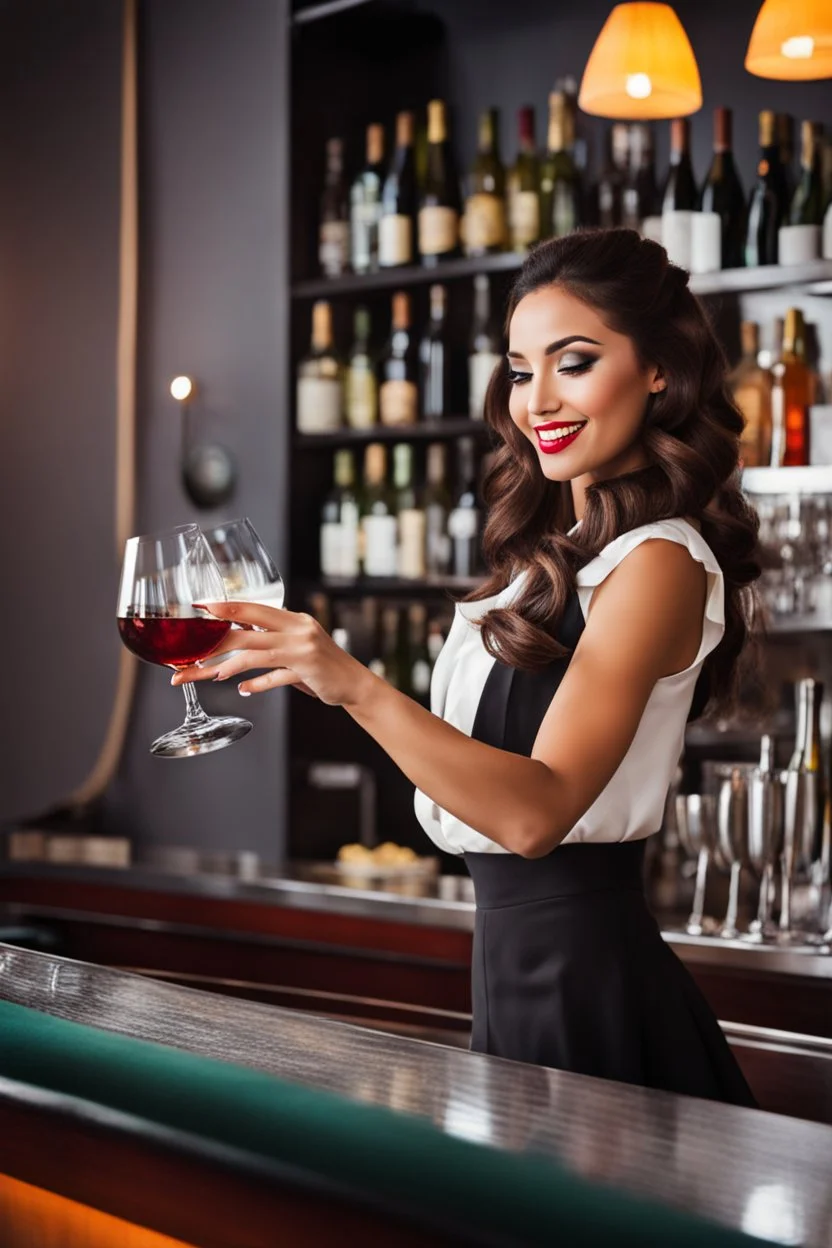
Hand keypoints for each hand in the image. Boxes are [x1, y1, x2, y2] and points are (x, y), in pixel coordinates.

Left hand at [171, 601, 373, 706]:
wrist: (355, 683)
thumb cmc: (321, 665)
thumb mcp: (297, 643)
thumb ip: (271, 637)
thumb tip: (237, 633)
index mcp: (293, 618)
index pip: (253, 607)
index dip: (225, 607)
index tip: (200, 608)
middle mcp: (297, 629)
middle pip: (247, 630)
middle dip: (215, 642)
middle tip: (190, 652)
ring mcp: (303, 649)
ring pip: (256, 654)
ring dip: (229, 665)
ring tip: (209, 673)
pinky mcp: (307, 670)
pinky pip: (275, 677)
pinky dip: (257, 685)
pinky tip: (243, 689)